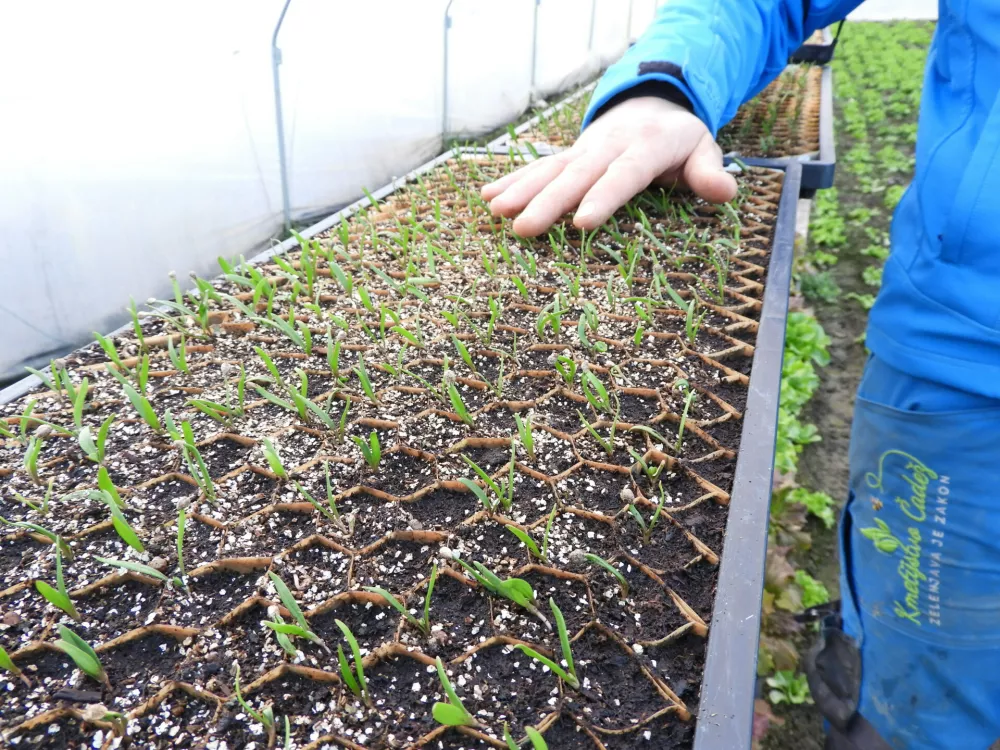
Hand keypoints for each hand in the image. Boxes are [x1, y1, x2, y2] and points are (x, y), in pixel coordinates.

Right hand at [481, 96, 737, 236]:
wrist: (652, 103)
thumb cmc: (679, 139)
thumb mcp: (703, 149)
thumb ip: (709, 172)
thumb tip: (726, 192)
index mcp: (644, 148)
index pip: (622, 176)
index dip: (602, 198)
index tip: (580, 223)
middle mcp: (608, 146)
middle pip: (577, 176)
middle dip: (548, 202)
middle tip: (523, 228)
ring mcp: (584, 149)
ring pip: (551, 169)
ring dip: (521, 190)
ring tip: (495, 211)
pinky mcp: (568, 154)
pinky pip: (538, 166)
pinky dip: (513, 180)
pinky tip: (487, 196)